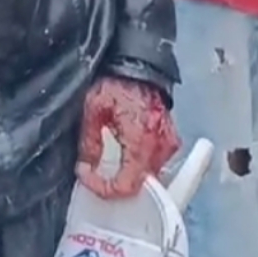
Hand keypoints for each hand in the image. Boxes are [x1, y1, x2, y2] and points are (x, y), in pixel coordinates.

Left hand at [78, 76, 181, 198]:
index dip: (104, 188)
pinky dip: (136, 163)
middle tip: (93, 171)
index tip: (86, 175)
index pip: (128, 184)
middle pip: (139, 182)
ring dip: (126, 172)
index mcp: (141, 141)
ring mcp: (169, 145)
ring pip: (147, 174)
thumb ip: (90, 141)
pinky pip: (154, 162)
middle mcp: (161, 148)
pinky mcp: (171, 141)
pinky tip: (122, 153)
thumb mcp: (94, 109)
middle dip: (114, 181)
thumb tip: (87, 166)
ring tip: (105, 161)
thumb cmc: (117, 84)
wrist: (141, 68)